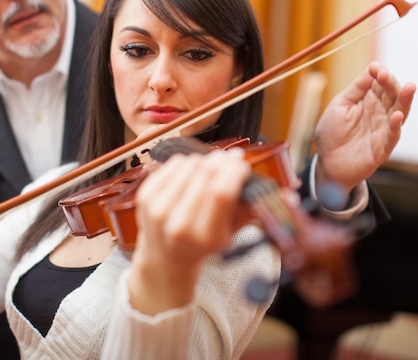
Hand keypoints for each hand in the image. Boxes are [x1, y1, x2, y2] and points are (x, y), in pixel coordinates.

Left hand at [127, 149, 251, 314]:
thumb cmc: (202, 242)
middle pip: (205, 175)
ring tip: (212, 168)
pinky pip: (172, 164)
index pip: (221, 193)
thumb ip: (249, 209)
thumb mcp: (230, 234)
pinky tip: (192, 171)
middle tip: (231, 159)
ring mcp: (158, 210)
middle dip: (222, 162)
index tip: (243, 165)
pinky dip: (186, 162)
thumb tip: (272, 188)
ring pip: (189, 165)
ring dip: (205, 161)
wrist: (165, 257)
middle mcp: (179, 225)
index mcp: (205, 238)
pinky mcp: (145, 197)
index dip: (235, 172)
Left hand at [314, 62, 415, 191]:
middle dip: (390, 83)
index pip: (380, 83)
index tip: (375, 67)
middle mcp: (380, 113)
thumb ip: (356, 89)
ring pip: (399, 112)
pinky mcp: (383, 147)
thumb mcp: (340, 105)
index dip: (380, 74)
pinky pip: (392, 135)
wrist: (327, 163)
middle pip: (392, 95)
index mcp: (368, 101)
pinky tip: (396, 115)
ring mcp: (383, 129)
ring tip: (409, 88)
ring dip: (404, 100)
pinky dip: (395, 125)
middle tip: (384, 74)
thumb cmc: (332, 133)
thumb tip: (371, 68)